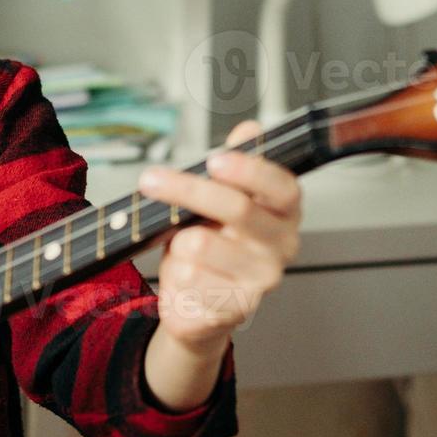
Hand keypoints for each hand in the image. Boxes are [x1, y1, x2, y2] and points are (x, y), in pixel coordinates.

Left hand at [140, 119, 301, 353]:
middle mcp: (282, 245)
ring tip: (184, 248)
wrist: (202, 303)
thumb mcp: (221, 198)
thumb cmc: (214, 242)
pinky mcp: (236, 307)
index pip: (282, 186)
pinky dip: (176, 274)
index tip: (213, 159)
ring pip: (201, 245)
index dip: (250, 170)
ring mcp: (262, 279)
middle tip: (151, 179)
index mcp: (284, 211)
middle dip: (187, 190)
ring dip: (178, 244)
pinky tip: (187, 278)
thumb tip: (250, 129)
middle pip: (238, 209)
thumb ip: (236, 165)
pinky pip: (189, 278)